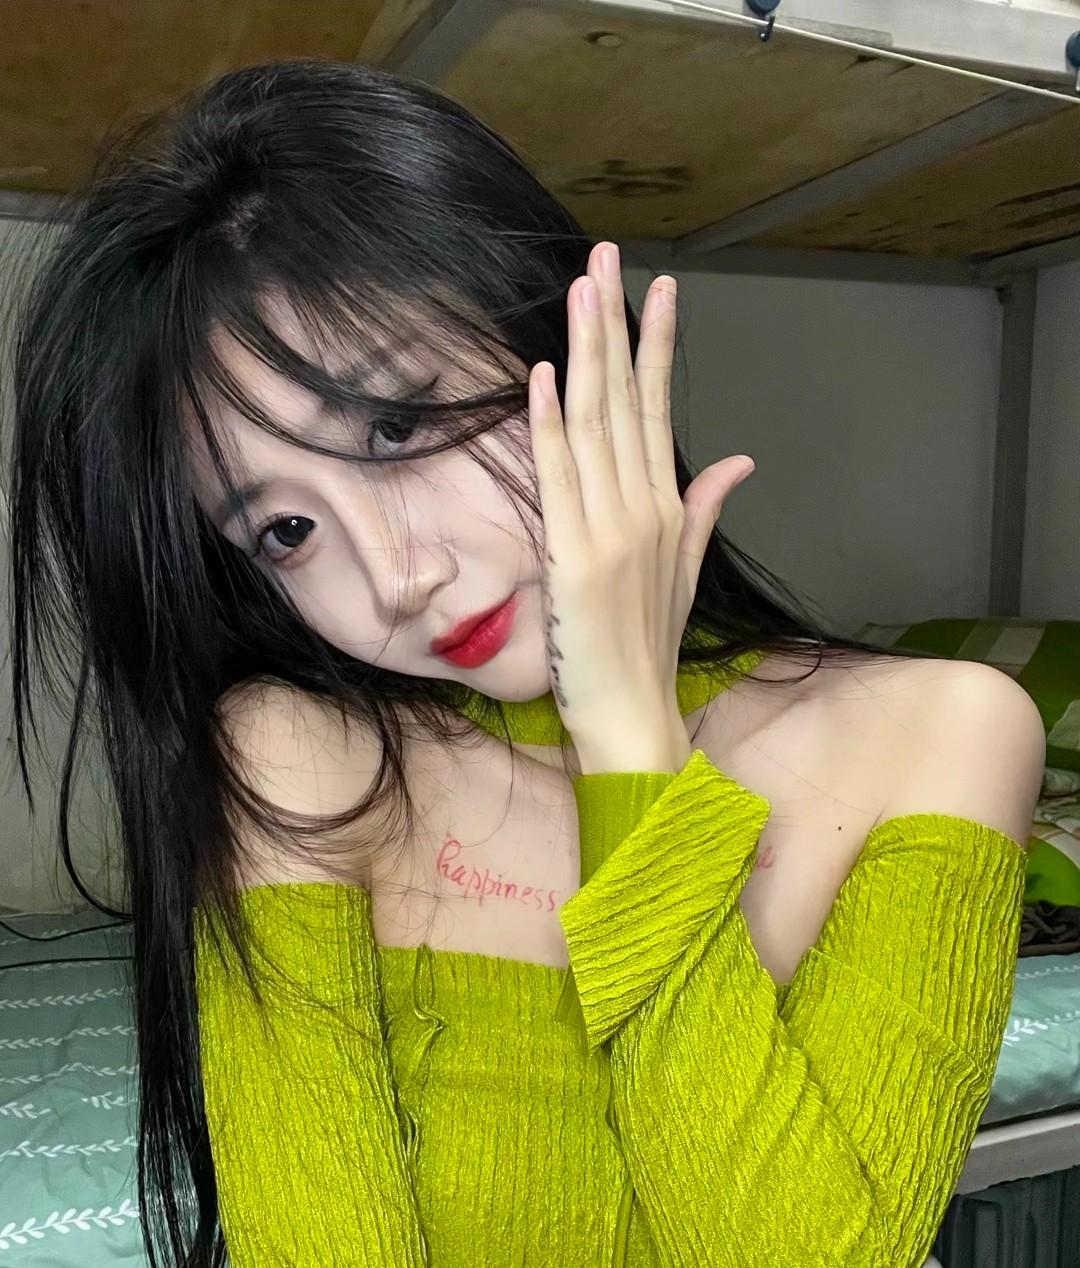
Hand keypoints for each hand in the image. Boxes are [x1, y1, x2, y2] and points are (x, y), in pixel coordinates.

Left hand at [527, 239, 754, 773]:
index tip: (654, 289)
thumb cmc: (649, 650)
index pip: (659, 411)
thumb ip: (705, 511)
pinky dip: (549, 425)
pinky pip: (559, 479)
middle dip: (616, 326)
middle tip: (605, 255)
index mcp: (666, 509)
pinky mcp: (574, 559)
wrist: (633, 716)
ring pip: (595, 426)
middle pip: (627, 402)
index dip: (656, 347)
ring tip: (581, 290)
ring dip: (585, 355)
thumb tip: (741, 461)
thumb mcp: (684, 574)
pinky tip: (544, 375)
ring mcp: (611, 532)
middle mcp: (644, 510)